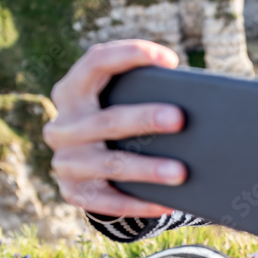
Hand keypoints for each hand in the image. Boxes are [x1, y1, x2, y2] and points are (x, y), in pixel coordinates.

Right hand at [44, 39, 187, 217]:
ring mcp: (66, 162)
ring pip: (111, 165)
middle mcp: (63, 125)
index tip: (170, 60)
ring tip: (181, 172)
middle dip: (145, 119)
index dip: (130, 55)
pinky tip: (169, 203)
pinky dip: (141, 203)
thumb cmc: (116, 123)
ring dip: (148, 169)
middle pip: (107, 120)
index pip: (96, 62)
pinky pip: (110, 202)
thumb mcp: (116, 102)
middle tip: (180, 119)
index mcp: (72, 91)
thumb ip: (139, 94)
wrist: (85, 168)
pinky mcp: (74, 192)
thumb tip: (194, 100)